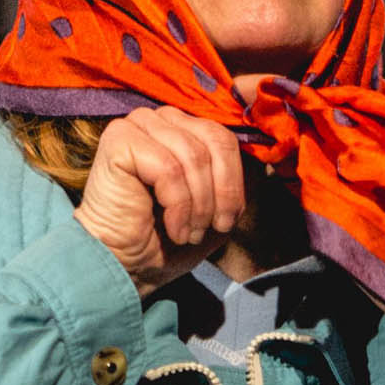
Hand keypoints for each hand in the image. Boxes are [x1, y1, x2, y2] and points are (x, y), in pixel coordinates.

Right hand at [74, 107, 245, 296]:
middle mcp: (160, 118)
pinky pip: (169, 168)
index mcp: (182, 128)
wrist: (124, 265)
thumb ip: (235, 179)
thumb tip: (265, 162)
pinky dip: (178, 206)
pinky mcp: (120, 140)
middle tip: (214, 227)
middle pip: (215, 141)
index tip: (227, 220)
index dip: (233, 181)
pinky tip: (173, 228)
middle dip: (221, 193)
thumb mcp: (214, 207)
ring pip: (194, 157)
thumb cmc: (165, 239)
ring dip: (199, 205)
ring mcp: (138, 124)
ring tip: (189, 233)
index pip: (225, 138)